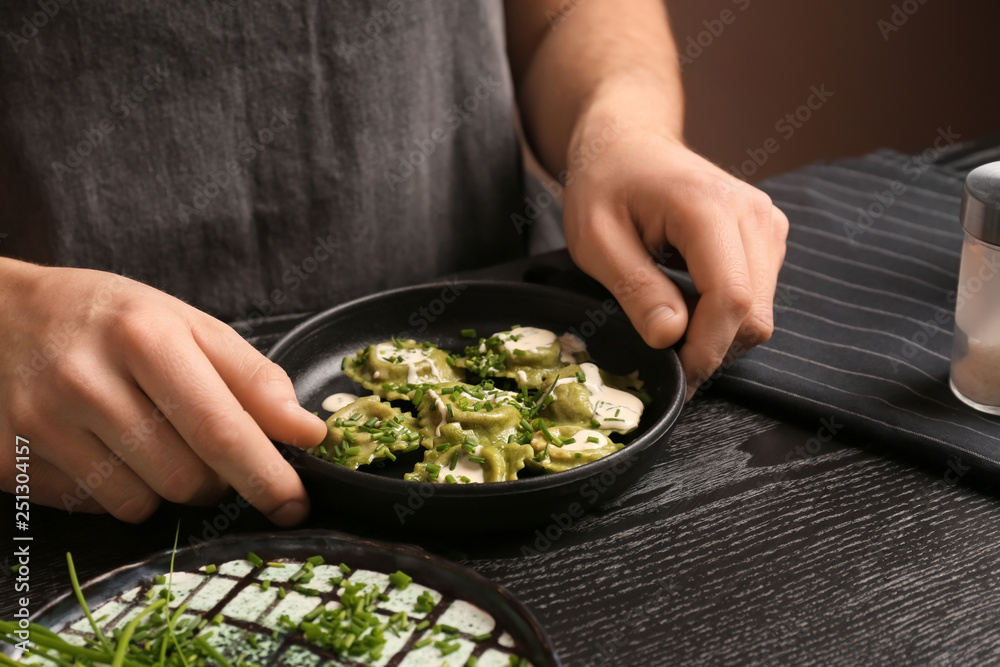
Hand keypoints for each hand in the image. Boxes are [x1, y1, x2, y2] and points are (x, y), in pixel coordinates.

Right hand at [0, 260, 326, 523]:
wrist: (4, 316)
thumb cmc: (113, 320)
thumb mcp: (189, 326)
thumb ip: (254, 379)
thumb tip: (307, 433)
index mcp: (145, 337)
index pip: (220, 429)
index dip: (266, 476)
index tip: (295, 503)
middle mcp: (88, 382)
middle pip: (186, 479)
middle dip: (216, 478)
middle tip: (207, 448)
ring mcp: (43, 425)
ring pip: (142, 504)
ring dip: (167, 485)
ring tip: (151, 437)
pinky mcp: (12, 461)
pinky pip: (95, 507)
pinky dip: (118, 488)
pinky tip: (105, 446)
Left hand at [563, 115, 788, 400]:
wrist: (627, 143)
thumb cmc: (604, 184)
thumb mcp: (595, 239)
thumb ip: (634, 287)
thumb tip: (670, 337)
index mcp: (708, 207)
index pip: (731, 298)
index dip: (705, 349)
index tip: (674, 375)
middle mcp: (753, 214)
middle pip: (755, 313)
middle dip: (712, 347)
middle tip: (664, 354)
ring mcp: (767, 224)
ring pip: (761, 312)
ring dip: (718, 334)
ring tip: (670, 320)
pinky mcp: (768, 236)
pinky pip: (758, 298)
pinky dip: (725, 316)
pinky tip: (688, 303)